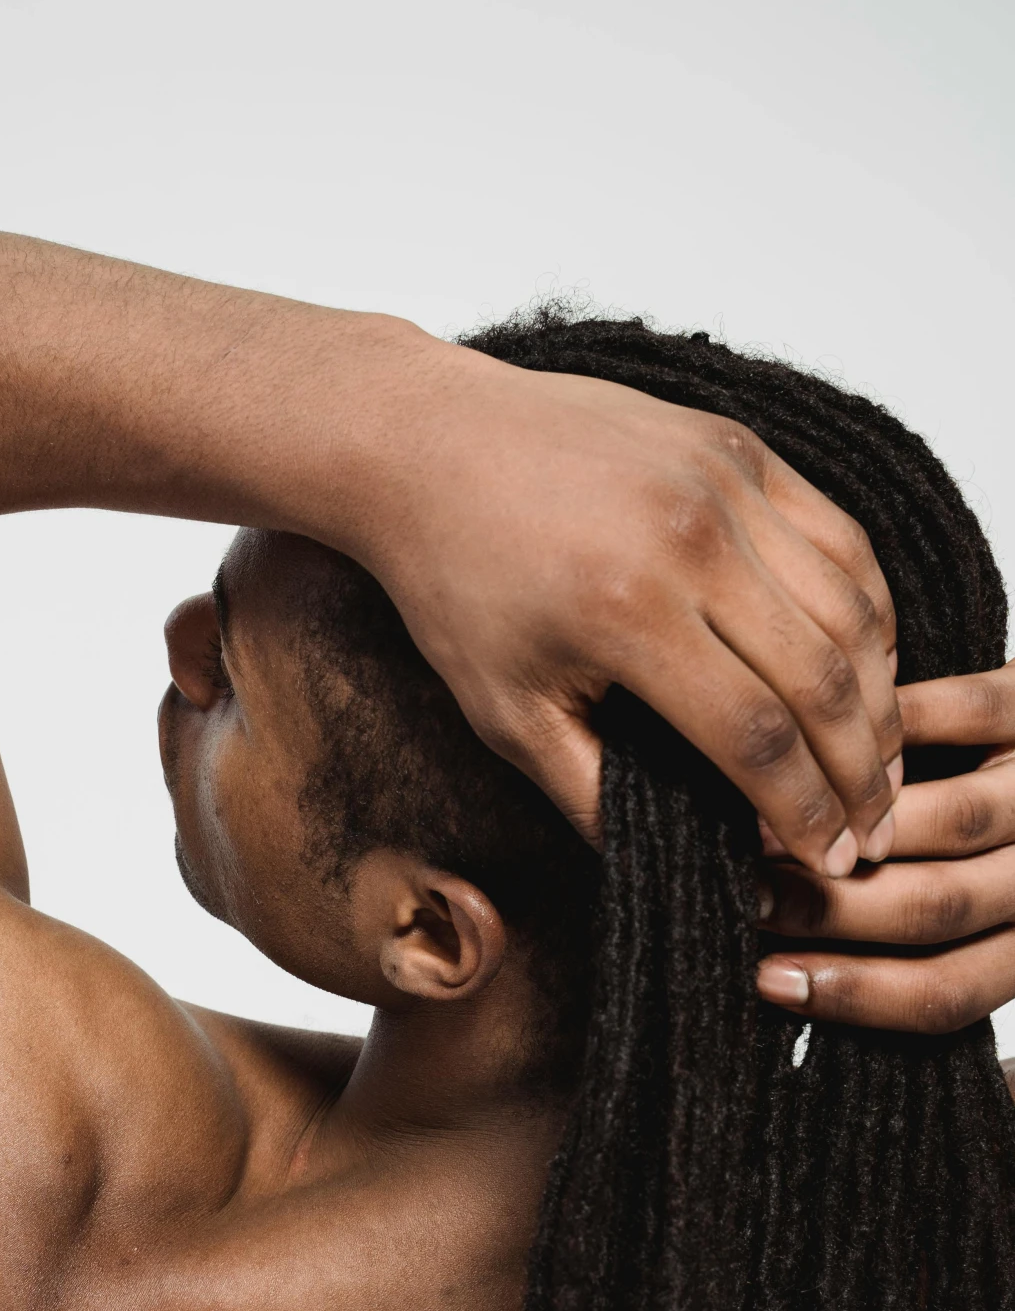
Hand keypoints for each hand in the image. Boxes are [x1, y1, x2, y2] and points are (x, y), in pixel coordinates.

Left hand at [363, 351, 902, 875]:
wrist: (429, 446)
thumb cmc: (457, 583)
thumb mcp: (504, 711)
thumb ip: (587, 797)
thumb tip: (666, 865)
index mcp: (628, 612)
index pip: (756, 736)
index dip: (803, 812)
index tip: (829, 861)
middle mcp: (693, 540)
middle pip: (824, 678)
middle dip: (861, 772)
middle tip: (874, 831)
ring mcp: (726, 482)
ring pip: (851, 607)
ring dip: (881, 698)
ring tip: (878, 763)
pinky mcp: (740, 447)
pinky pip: (841, 538)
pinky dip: (869, 610)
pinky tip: (867, 667)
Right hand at [754, 662, 1014, 1031]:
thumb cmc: (988, 840)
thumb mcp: (958, 905)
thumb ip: (896, 940)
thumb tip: (779, 966)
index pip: (946, 994)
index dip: (854, 995)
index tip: (766, 979)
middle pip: (939, 911)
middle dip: (830, 911)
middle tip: (752, 896)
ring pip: (956, 821)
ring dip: (851, 821)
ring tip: (771, 820)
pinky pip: (972, 713)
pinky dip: (894, 722)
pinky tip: (824, 728)